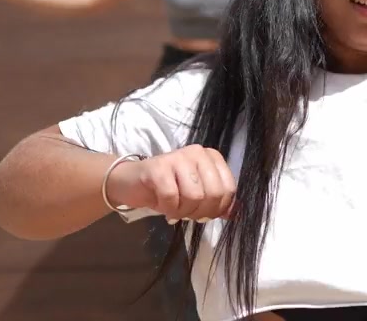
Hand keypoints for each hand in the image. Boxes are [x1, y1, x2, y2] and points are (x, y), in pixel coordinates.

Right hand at [106, 145, 236, 223]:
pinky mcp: (158, 168)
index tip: (203, 214)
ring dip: (183, 211)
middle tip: (186, 213)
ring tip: (174, 208)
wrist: (132, 183)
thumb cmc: (168, 188)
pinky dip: (168, 208)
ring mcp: (177, 157)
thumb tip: (235, 214)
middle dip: (201, 212)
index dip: (218, 209)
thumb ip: (217, 202)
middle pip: (214, 194)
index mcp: (211, 157)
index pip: (228, 189)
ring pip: (195, 197)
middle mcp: (197, 153)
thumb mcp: (197, 195)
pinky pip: (172, 198)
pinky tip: (162, 204)